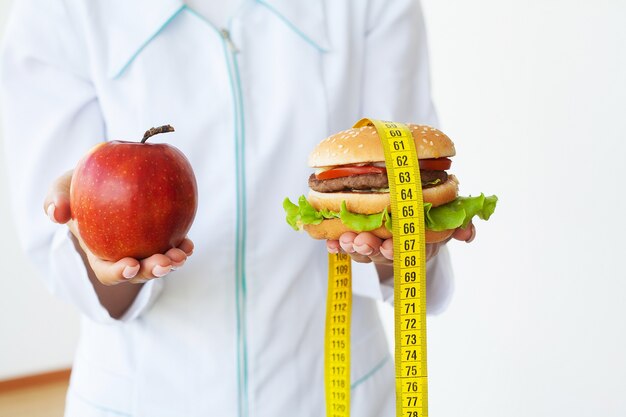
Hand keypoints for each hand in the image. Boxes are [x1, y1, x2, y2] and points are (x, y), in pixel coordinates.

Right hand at [43, 170, 193, 284]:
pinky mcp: (162, 234)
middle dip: (152, 271)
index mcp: (99, 252)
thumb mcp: (64, 188)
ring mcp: (145, 247)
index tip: (130, 264)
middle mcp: (123, 255)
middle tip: (164, 262)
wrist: (108, 174)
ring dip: (172, 262)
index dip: (119, 273)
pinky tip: (188, 243)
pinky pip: (173, 244)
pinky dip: (181, 246)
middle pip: (139, 272)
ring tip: (182, 254)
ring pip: (159, 262)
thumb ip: (56, 200)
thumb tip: (56, 215)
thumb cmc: (80, 185)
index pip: (108, 272)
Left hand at [326, 223, 475, 264]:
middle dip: (368, 248)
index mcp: (414, 248)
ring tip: (344, 238)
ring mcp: (373, 248)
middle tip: (361, 241)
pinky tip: (328, 241)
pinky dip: (335, 245)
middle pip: (377, 253)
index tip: (388, 247)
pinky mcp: (355, 241)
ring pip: (360, 250)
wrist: (412, 221)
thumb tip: (468, 233)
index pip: (403, 253)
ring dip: (350, 246)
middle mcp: (392, 251)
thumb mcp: (447, 224)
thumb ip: (459, 226)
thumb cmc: (430, 220)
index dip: (394, 252)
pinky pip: (343, 246)